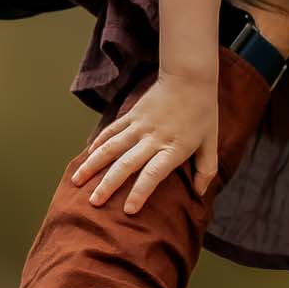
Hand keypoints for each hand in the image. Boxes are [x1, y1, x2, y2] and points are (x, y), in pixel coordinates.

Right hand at [71, 70, 218, 212]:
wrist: (189, 76)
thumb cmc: (203, 112)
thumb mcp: (211, 142)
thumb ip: (206, 169)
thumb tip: (199, 193)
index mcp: (173, 148)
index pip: (153, 175)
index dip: (139, 193)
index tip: (128, 211)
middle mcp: (153, 138)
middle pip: (125, 164)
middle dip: (107, 185)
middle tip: (93, 202)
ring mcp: (139, 126)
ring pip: (111, 147)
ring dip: (92, 165)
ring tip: (77, 181)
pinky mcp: (132, 115)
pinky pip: (111, 130)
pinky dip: (97, 143)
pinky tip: (85, 156)